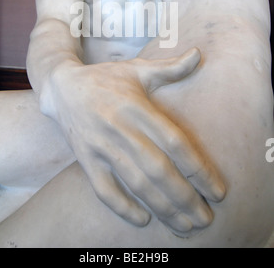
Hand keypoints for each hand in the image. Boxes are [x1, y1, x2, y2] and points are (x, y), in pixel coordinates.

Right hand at [41, 48, 224, 234]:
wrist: (62, 87)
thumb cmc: (106, 78)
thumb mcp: (138, 70)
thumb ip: (170, 67)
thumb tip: (199, 53)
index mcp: (138, 107)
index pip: (174, 143)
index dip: (198, 169)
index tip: (217, 190)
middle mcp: (120, 128)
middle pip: (158, 169)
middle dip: (185, 198)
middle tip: (206, 219)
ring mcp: (101, 146)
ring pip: (135, 183)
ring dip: (162, 208)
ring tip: (185, 226)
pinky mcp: (85, 159)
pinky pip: (103, 189)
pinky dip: (122, 207)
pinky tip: (143, 219)